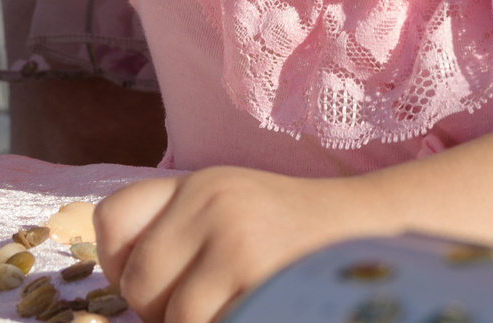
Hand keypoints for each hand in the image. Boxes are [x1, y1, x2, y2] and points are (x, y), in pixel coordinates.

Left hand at [98, 168, 393, 322]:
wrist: (379, 233)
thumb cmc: (298, 239)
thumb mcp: (234, 212)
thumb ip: (181, 237)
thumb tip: (128, 292)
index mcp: (198, 184)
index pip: (113, 219)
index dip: (119, 264)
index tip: (151, 284)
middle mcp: (212, 202)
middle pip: (138, 283)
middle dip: (161, 314)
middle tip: (206, 309)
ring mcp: (238, 241)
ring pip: (174, 317)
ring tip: (234, 310)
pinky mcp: (260, 278)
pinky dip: (230, 322)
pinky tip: (258, 309)